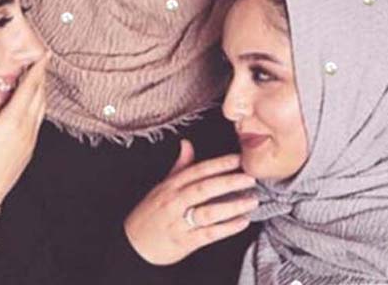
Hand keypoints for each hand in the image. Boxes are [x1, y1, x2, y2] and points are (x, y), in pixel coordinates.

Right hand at [0, 54, 48, 206]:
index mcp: (13, 121)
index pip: (30, 88)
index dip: (38, 70)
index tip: (44, 56)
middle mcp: (26, 129)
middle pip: (39, 96)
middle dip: (42, 77)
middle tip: (42, 62)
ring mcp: (30, 140)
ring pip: (42, 109)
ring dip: (42, 92)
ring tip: (39, 80)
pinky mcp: (29, 149)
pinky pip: (39, 121)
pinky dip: (39, 107)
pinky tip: (32, 106)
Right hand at [123, 140, 257, 265]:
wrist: (134, 244)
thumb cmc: (151, 212)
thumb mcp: (162, 186)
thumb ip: (179, 167)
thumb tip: (187, 143)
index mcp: (170, 185)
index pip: (197, 171)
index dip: (218, 164)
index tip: (237, 159)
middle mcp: (175, 201)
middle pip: (204, 188)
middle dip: (228, 182)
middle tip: (250, 177)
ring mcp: (179, 222)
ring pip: (208, 212)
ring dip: (232, 206)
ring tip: (252, 201)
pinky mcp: (184, 242)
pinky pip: (209, 234)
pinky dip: (227, 228)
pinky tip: (243, 222)